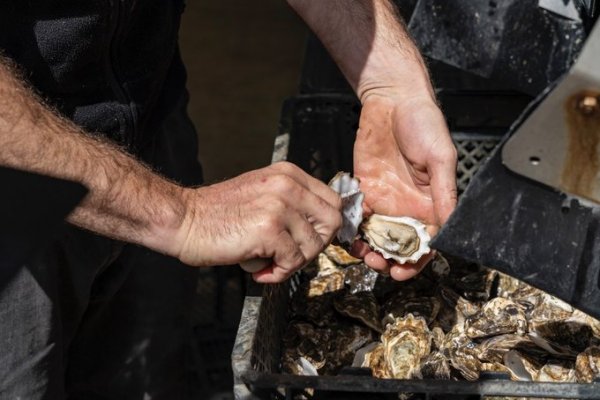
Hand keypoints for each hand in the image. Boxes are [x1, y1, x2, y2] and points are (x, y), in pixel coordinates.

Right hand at [171, 162, 341, 282]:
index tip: (310, 240)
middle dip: (315, 245)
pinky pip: (293, 262)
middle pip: (332, 222)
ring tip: (267, 261)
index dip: (326, 226)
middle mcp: (288, 186)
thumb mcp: (262, 192)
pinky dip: (278, 273)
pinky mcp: (269, 229)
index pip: (333, 200)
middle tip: (290, 254)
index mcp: (288, 174)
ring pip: (313, 246)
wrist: (183, 220)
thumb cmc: (217, 212)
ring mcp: (280, 206)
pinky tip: (259, 269)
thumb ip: (291, 202)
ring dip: (292, 263)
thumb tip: (319, 227)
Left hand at [351, 94, 456, 280]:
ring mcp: (384, 200)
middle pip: (398, 246)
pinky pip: (357, 218)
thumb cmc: (424, 123)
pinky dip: (352, 230)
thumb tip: (449, 225)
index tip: (401, 272)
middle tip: (377, 264)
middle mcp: (407, 206)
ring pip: (376, 237)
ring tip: (362, 254)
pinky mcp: (364, 189)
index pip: (426, 242)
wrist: (392, 100)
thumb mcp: (441, 157)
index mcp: (430, 203)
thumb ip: (444, 192)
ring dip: (369, 250)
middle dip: (388, 261)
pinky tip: (348, 236)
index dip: (416, 262)